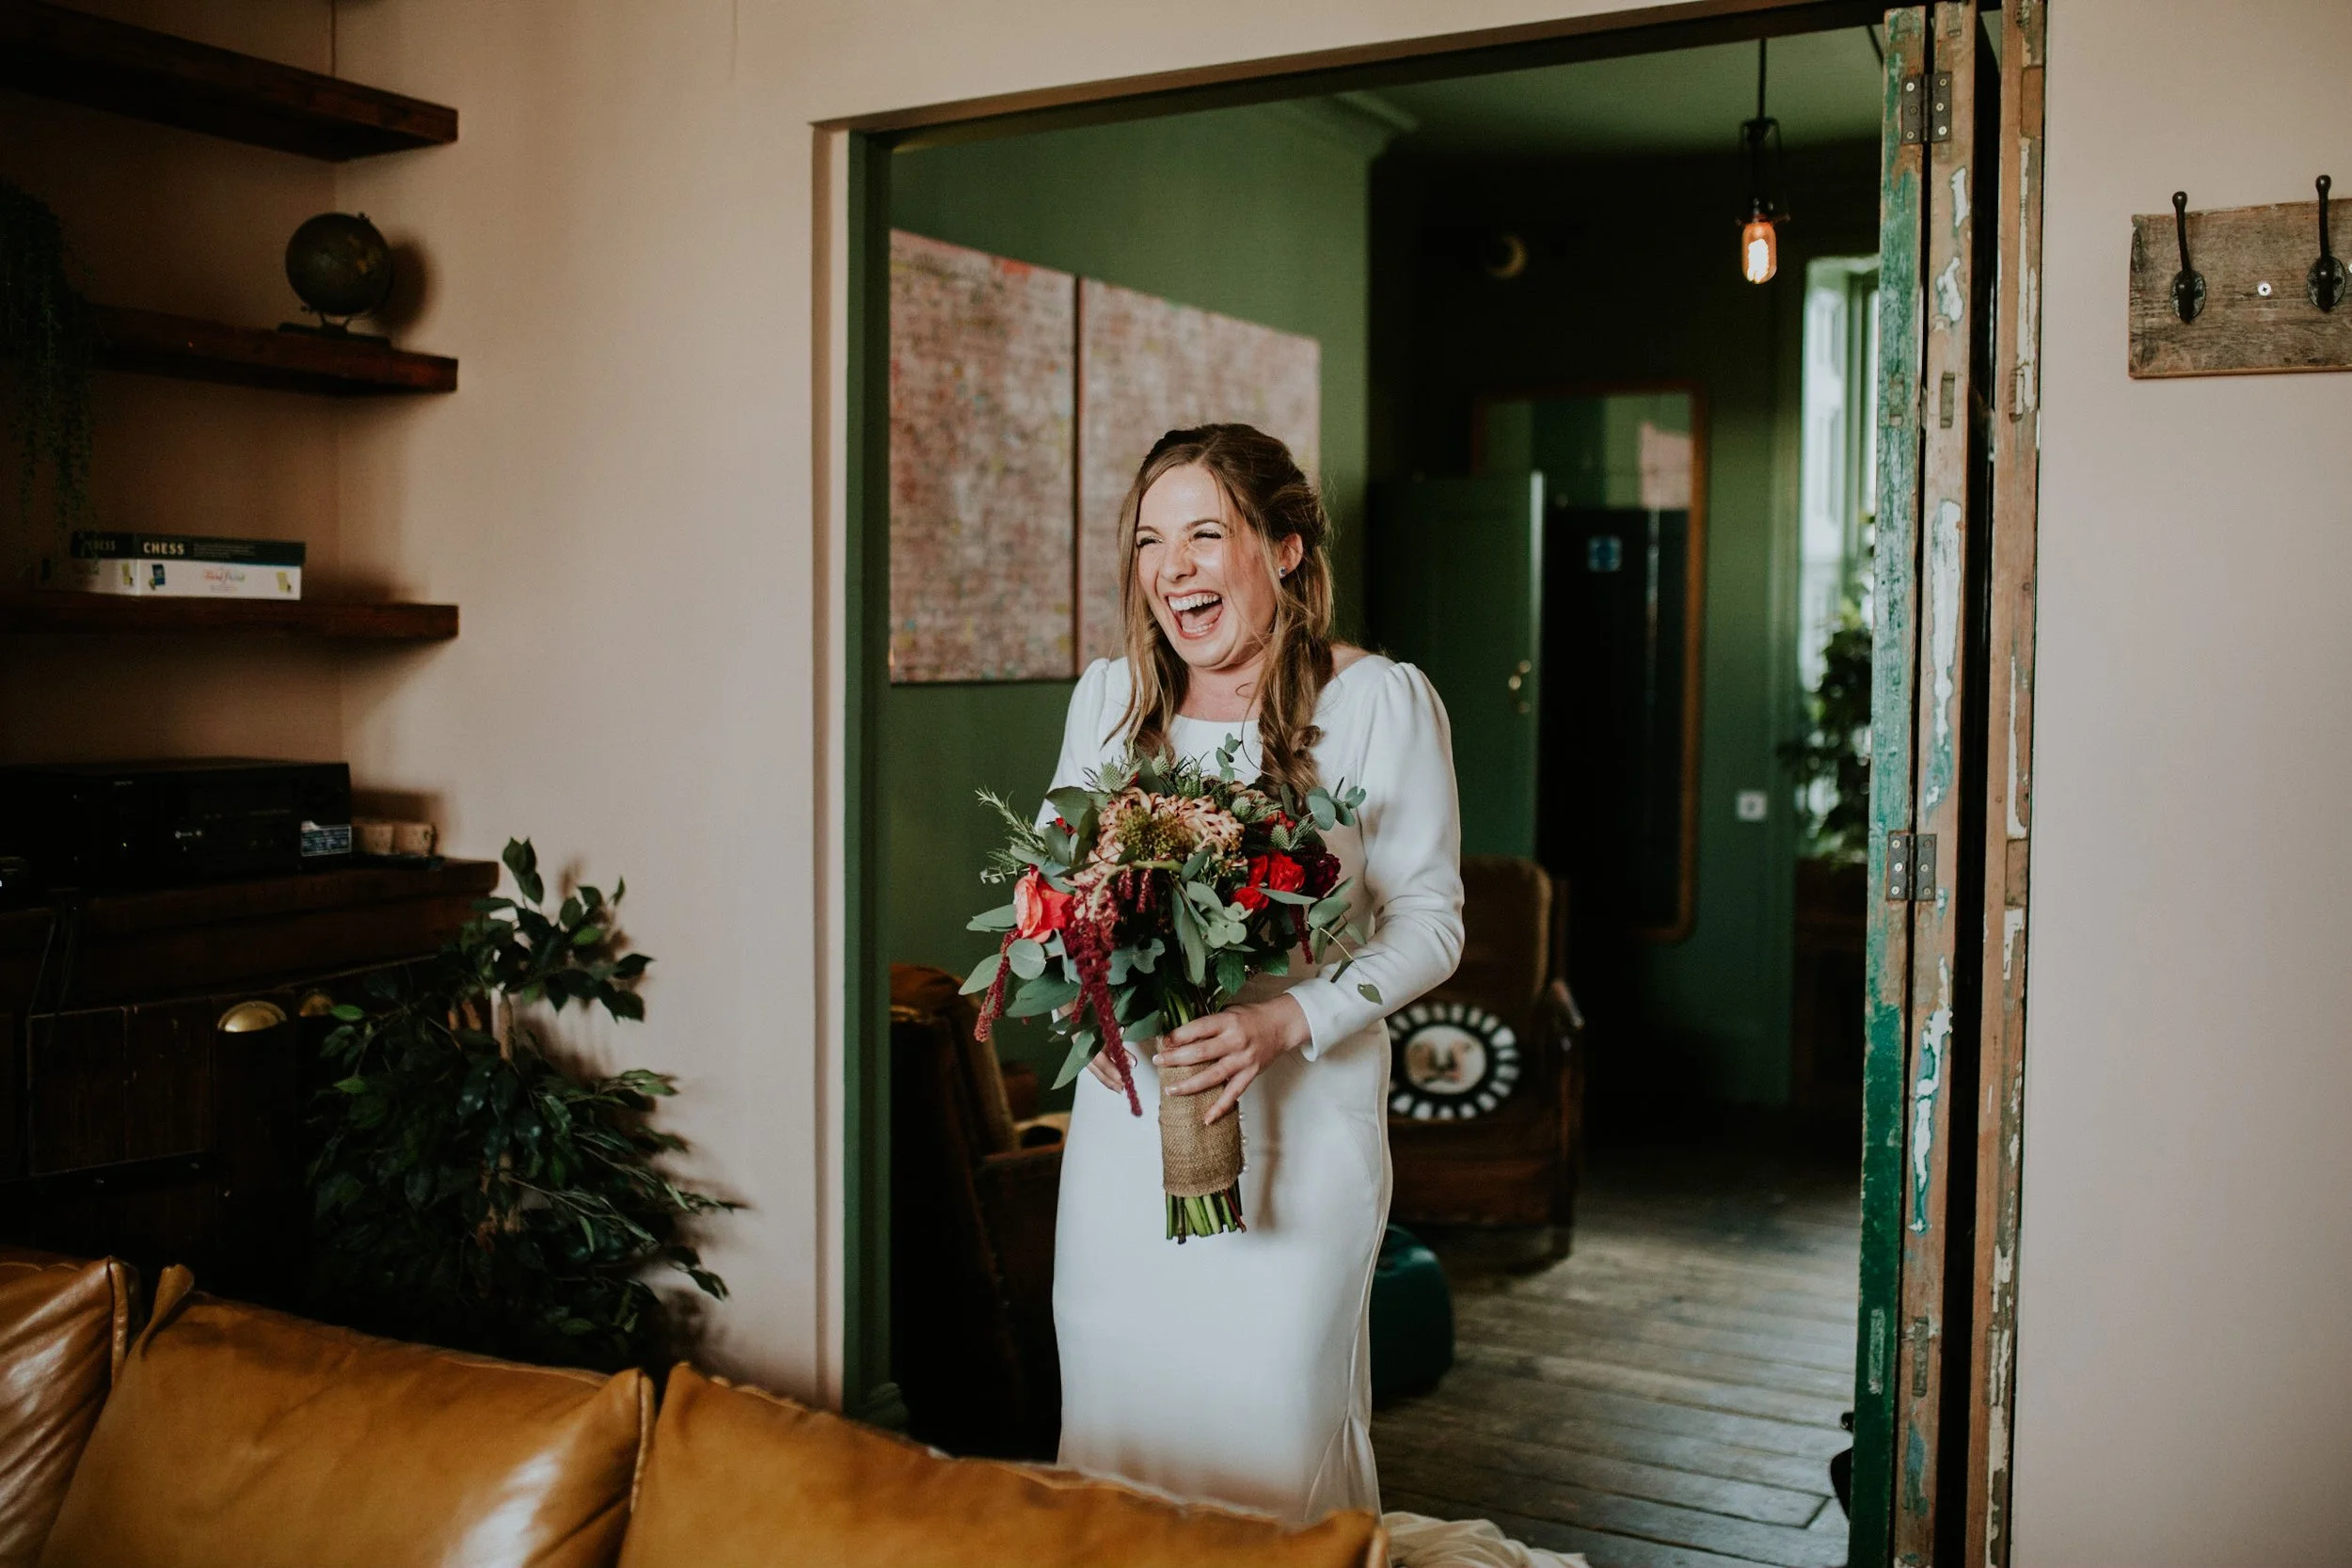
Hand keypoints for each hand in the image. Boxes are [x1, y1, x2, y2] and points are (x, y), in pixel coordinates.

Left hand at [1150, 995, 1311, 1123]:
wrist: (1281, 1025)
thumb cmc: (1251, 1016)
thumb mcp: (1229, 1010)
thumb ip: (1208, 1022)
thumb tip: (1179, 1033)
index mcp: (1227, 1021)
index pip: (1198, 1029)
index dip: (1178, 1036)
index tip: (1162, 1042)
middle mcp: (1235, 1041)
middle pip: (1200, 1053)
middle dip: (1176, 1059)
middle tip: (1158, 1062)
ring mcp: (1243, 1060)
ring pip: (1213, 1076)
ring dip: (1189, 1085)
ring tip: (1170, 1090)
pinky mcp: (1250, 1074)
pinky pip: (1233, 1094)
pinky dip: (1220, 1108)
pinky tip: (1206, 1118)